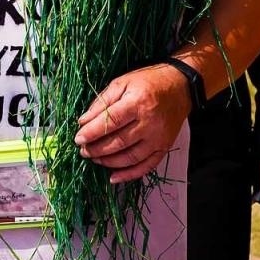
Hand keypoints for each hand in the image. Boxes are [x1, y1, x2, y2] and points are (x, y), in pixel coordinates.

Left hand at [74, 65, 191, 184]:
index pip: (111, 121)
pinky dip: (129, 174)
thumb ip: (103, 102)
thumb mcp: (123, 82)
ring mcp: (158, 137)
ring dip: (109, 162)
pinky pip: (146, 166)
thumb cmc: (149, 82)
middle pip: (119, 142)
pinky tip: (114, 177)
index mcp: (138, 102)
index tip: (78, 139)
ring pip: (130, 157)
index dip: (92, 132)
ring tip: (95, 159)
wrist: (181, 87)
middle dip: (97, 149)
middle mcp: (150, 122)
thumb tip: (83, 121)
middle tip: (84, 150)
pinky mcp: (164, 147)